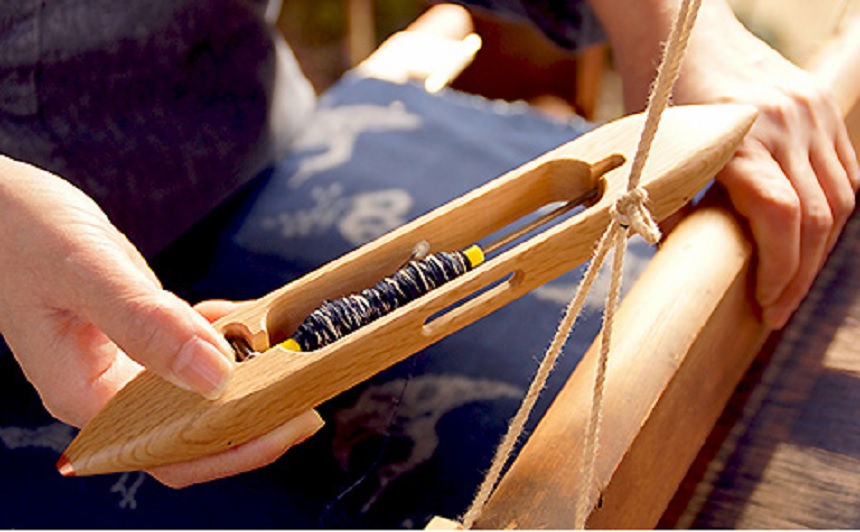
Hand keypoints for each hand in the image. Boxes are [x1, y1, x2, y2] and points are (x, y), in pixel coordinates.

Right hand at [0, 157, 322, 486]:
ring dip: (243, 382)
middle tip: (307, 397)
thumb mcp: (84, 269)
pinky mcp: (133, 335)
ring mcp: (120, 363)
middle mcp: (105, 389)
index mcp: (84, 393)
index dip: (233, 447)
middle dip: (250, 422)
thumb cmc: (18, 230)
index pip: (167, 450)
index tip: (290, 422)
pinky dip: (222, 339)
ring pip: (193, 395)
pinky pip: (187, 353)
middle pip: (188, 433)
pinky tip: (244, 318)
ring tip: (289, 358)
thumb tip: (214, 374)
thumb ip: (146, 321)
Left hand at [670, 5, 858, 327]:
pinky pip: (845, 172)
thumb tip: (688, 264)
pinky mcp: (822, 107)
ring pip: (839, 198)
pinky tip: (810, 239)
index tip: (764, 304)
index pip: (779, 215)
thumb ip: (672, 209)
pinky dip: (832, 212)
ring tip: (791, 282)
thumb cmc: (662, 100)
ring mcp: (810, 113)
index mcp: (739, 138)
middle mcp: (785, 124)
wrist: (686, 34)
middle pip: (815, 215)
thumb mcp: (655, 155)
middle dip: (798, 274)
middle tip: (775, 310)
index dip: (778, 268)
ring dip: (819, 249)